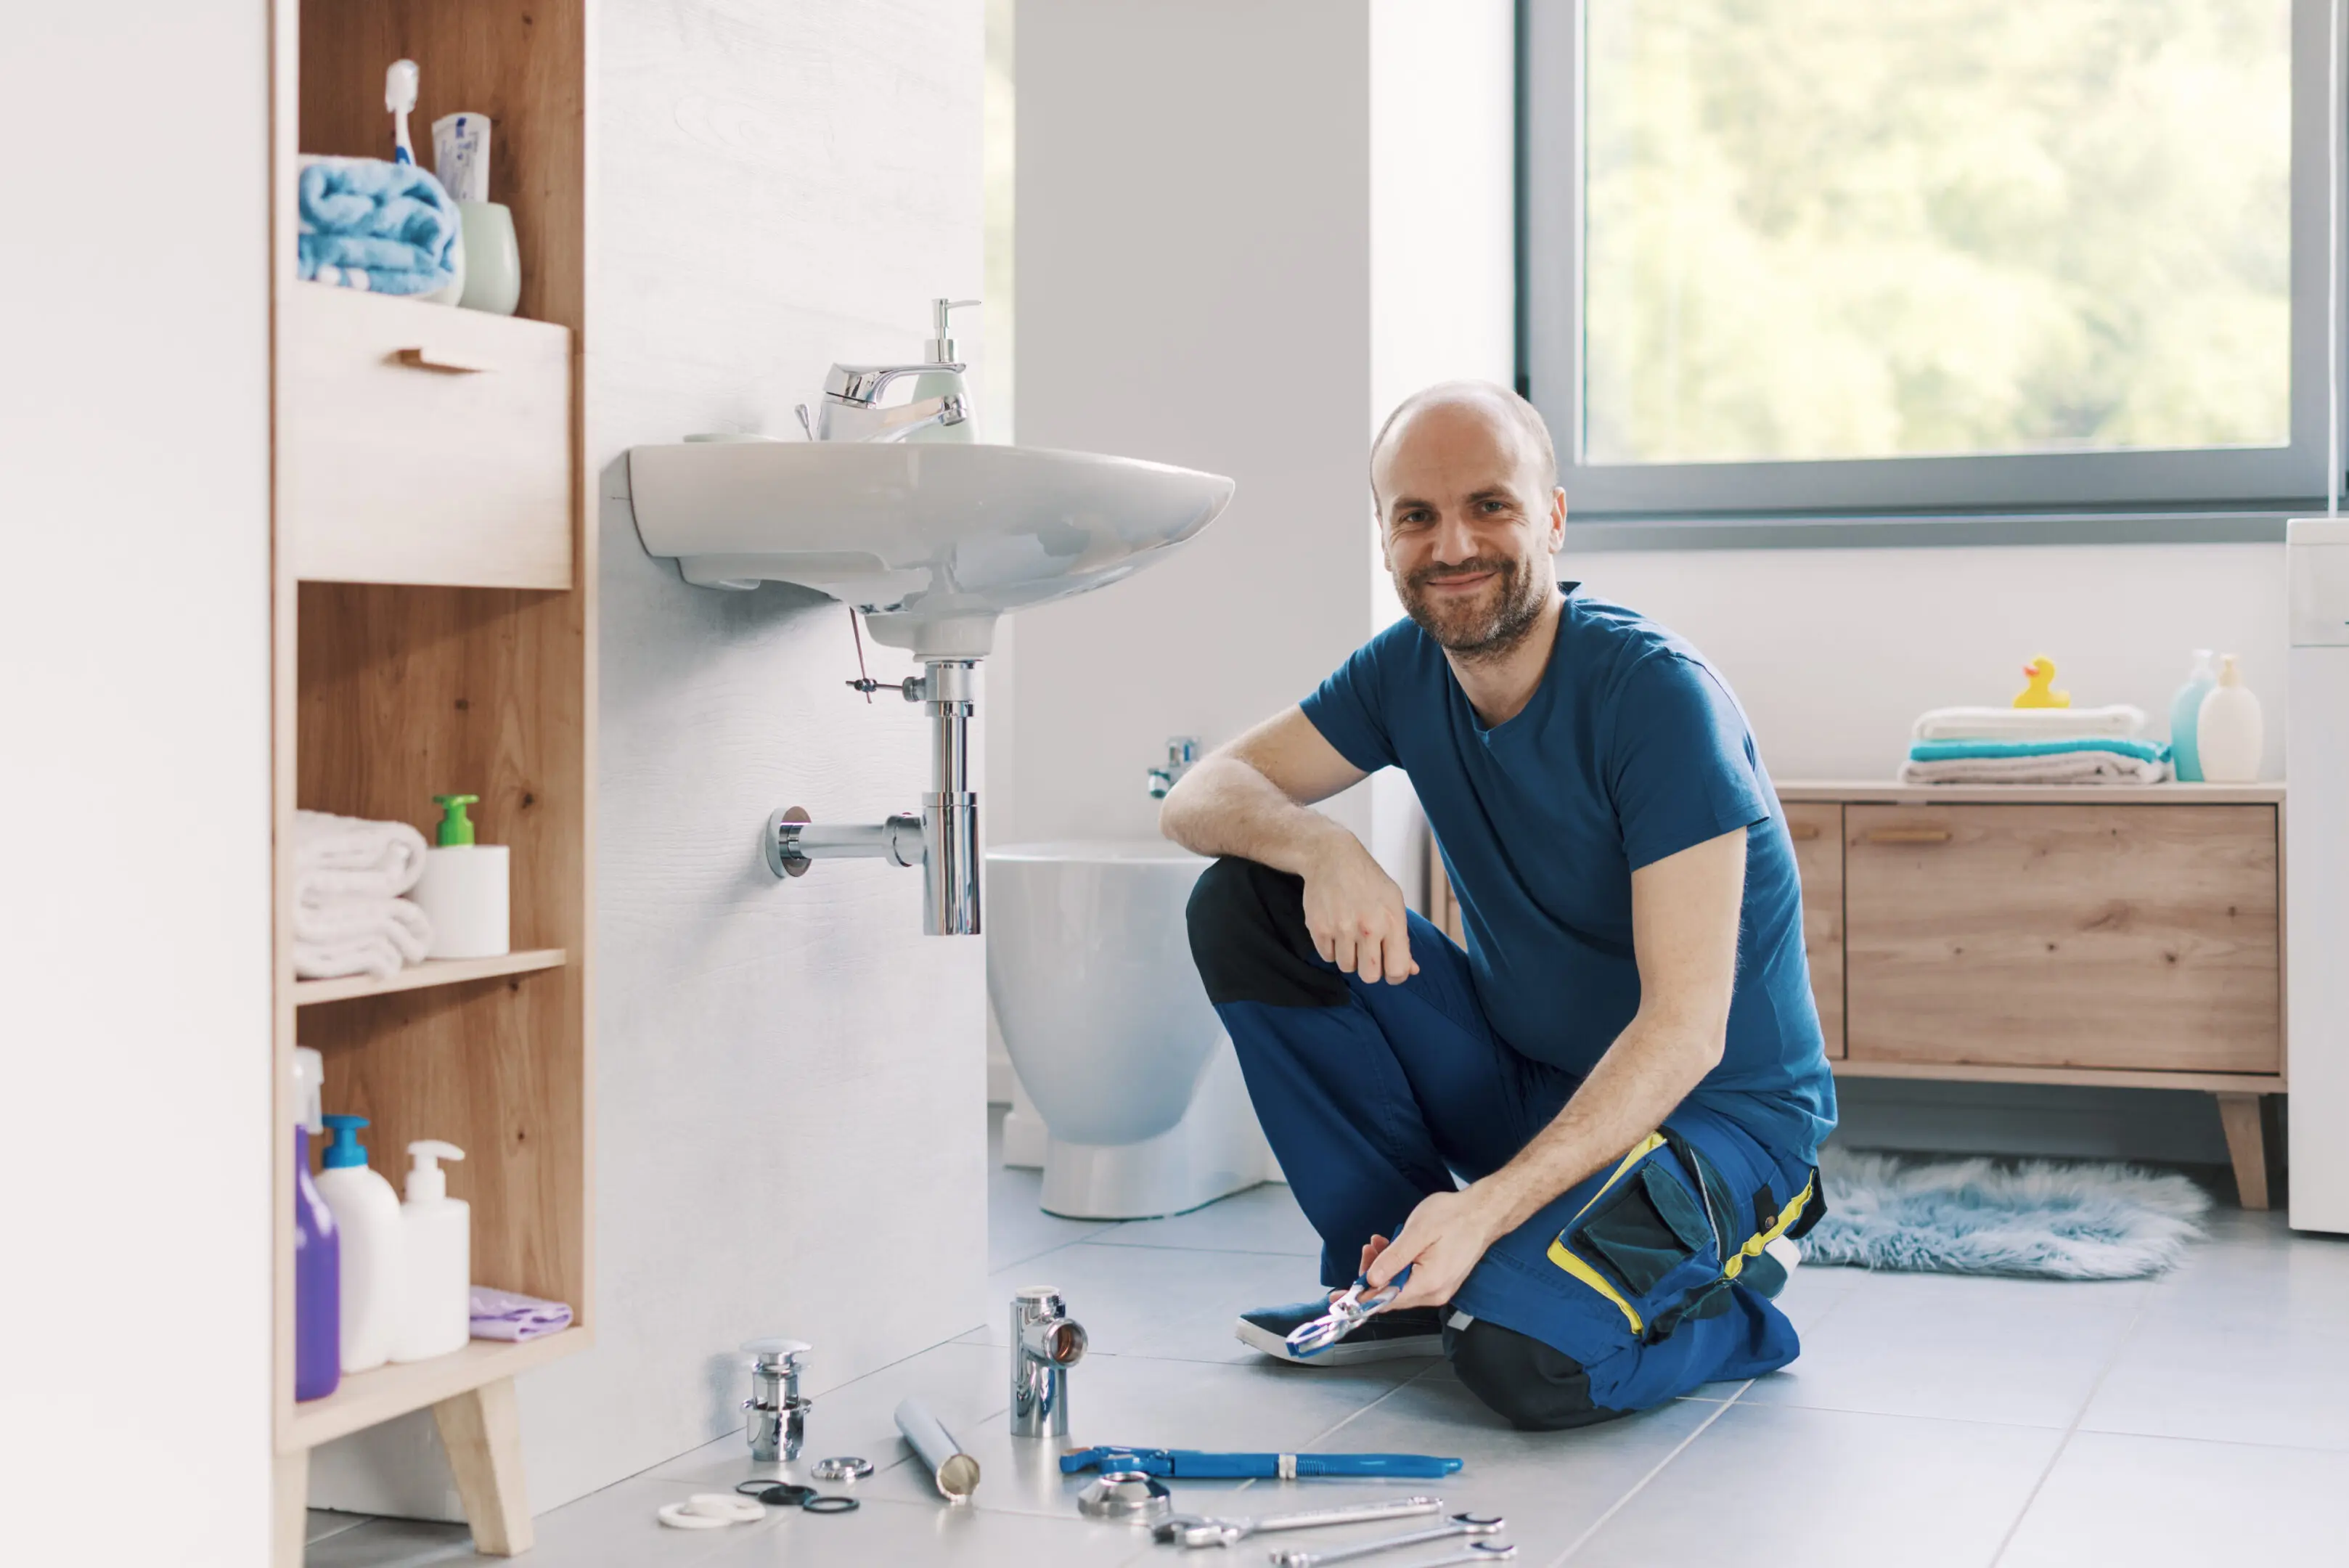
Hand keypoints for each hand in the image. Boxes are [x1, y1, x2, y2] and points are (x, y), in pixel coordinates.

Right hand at [1300, 832, 1417, 984]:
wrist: (1331, 857)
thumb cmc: (1367, 880)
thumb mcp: (1394, 903)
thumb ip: (1402, 939)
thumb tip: (1412, 970)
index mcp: (1392, 921)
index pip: (1397, 970)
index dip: (1394, 974)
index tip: (1389, 967)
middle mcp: (1368, 927)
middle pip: (1370, 976)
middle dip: (1369, 968)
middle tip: (1367, 952)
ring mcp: (1341, 929)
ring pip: (1346, 967)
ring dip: (1349, 957)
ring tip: (1349, 935)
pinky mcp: (1319, 928)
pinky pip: (1327, 957)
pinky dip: (1331, 949)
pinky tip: (1335, 929)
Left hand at [1362, 1188, 1505, 1311]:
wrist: (1484, 1212)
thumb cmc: (1454, 1217)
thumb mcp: (1418, 1232)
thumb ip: (1394, 1258)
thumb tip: (1371, 1281)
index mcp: (1428, 1284)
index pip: (1384, 1301)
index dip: (1358, 1298)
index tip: (1337, 1298)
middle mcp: (1434, 1293)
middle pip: (1390, 1295)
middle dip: (1372, 1275)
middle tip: (1368, 1249)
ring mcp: (1439, 1288)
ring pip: (1400, 1286)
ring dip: (1385, 1268)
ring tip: (1380, 1242)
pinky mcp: (1440, 1280)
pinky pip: (1411, 1280)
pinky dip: (1398, 1266)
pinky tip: (1394, 1247)